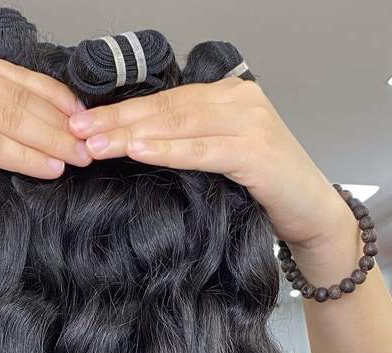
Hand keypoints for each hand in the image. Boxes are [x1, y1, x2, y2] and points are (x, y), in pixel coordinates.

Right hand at [0, 49, 90, 235]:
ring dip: (48, 140)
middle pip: (14, 95)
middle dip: (57, 122)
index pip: (13, 75)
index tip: (84, 118)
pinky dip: (24, 156)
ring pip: (7, 117)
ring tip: (75, 159)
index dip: (54, 95)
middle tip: (87, 144)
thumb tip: (52, 124)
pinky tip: (48, 168)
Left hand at [67, 78, 350, 250]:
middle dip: (118, 121)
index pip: (164, 101)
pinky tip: (139, 151)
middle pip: (166, 108)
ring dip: (133, 134)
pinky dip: (170, 150)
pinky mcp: (256, 152)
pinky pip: (203, 150)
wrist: (314, 216)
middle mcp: (239, 100)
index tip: (83, 123)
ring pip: (179, 125)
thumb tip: (132, 146)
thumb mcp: (221, 160)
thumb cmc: (264, 194)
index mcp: (226, 97)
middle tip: (78, 132)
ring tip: (97, 144)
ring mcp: (250, 123)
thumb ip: (189, 144)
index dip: (122, 111)